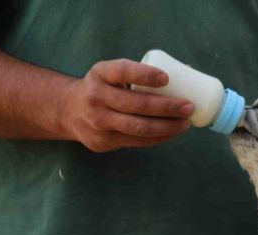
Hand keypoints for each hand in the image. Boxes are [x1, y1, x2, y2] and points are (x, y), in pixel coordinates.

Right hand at [61, 59, 193, 151]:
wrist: (68, 111)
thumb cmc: (103, 88)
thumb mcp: (110, 74)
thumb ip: (138, 73)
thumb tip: (188, 70)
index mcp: (100, 74)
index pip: (123, 71)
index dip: (144, 75)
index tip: (166, 78)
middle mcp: (96, 97)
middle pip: (136, 104)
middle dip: (167, 107)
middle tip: (188, 107)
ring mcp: (98, 122)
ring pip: (139, 127)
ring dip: (167, 127)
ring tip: (185, 124)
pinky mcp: (103, 142)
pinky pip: (136, 141)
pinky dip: (158, 138)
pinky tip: (172, 133)